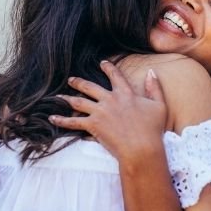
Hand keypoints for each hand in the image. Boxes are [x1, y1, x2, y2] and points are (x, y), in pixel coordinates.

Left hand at [49, 61, 167, 166]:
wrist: (142, 147)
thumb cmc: (153, 129)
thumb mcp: (159, 105)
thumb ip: (154, 87)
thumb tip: (151, 72)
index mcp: (126, 93)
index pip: (115, 76)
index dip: (108, 68)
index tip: (102, 63)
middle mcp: (110, 99)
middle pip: (90, 87)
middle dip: (79, 82)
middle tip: (71, 79)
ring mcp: (100, 112)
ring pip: (79, 102)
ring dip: (67, 98)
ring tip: (58, 97)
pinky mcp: (93, 125)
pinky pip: (73, 121)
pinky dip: (62, 120)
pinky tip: (52, 118)